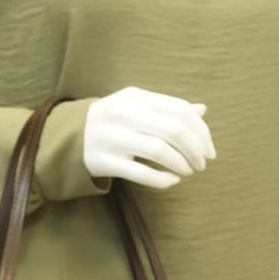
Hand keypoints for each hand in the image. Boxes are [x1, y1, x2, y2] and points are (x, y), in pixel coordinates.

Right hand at [82, 86, 216, 189]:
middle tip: (202, 164)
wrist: (68, 136)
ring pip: (158, 150)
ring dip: (181, 163)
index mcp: (137, 98)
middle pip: (173, 129)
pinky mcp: (104, 161)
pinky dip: (162, 179)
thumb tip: (202, 110)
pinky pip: (140, 173)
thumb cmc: (114, 122)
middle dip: (195, 150)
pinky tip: (172, 181)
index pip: (180, 110)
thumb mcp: (138, 107)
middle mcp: (125, 114)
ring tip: (188, 172)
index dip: (201, 132)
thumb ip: (168, 109)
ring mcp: (113, 137)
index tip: (210, 150)